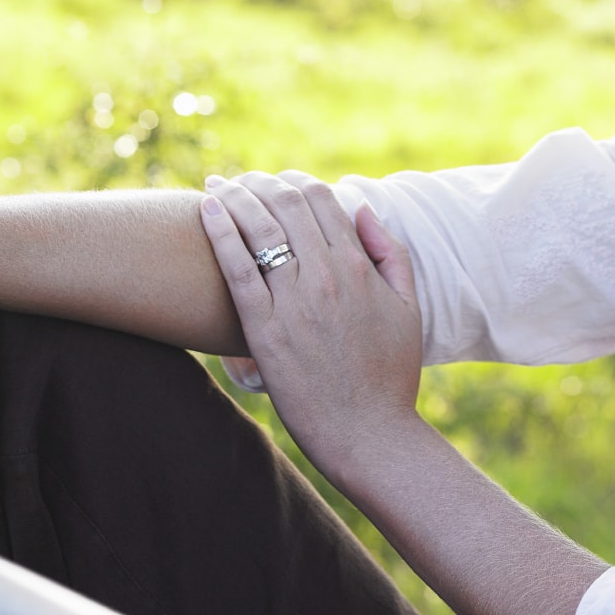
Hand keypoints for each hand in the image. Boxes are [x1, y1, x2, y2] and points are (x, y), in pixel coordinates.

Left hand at [200, 170, 422, 478]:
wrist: (369, 434)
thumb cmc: (391, 374)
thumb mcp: (408, 306)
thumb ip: (390, 252)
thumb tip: (363, 209)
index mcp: (360, 266)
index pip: (323, 199)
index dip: (296, 180)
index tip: (279, 180)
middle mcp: (326, 275)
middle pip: (287, 203)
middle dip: (260, 181)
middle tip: (241, 179)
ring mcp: (294, 301)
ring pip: (259, 226)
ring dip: (235, 195)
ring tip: (216, 185)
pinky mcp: (264, 329)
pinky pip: (237, 268)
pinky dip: (219, 232)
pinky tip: (206, 210)